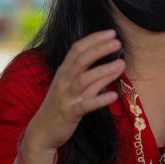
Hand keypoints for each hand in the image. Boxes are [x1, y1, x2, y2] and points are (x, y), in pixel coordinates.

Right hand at [24, 29, 124, 151]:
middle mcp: (63, 80)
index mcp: (64, 71)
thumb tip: (112, 64)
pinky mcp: (70, 112)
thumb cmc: (61, 104)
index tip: (111, 33)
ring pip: (84, 80)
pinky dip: (100, 100)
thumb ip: (89, 75)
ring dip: (103, 71)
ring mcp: (66, 96)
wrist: (42, 131)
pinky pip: (86, 105)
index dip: (94, 39)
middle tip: (117, 42)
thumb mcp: (72, 86)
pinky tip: (114, 95)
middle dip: (99, 49)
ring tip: (122, 64)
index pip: (77, 48)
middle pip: (81, 60)